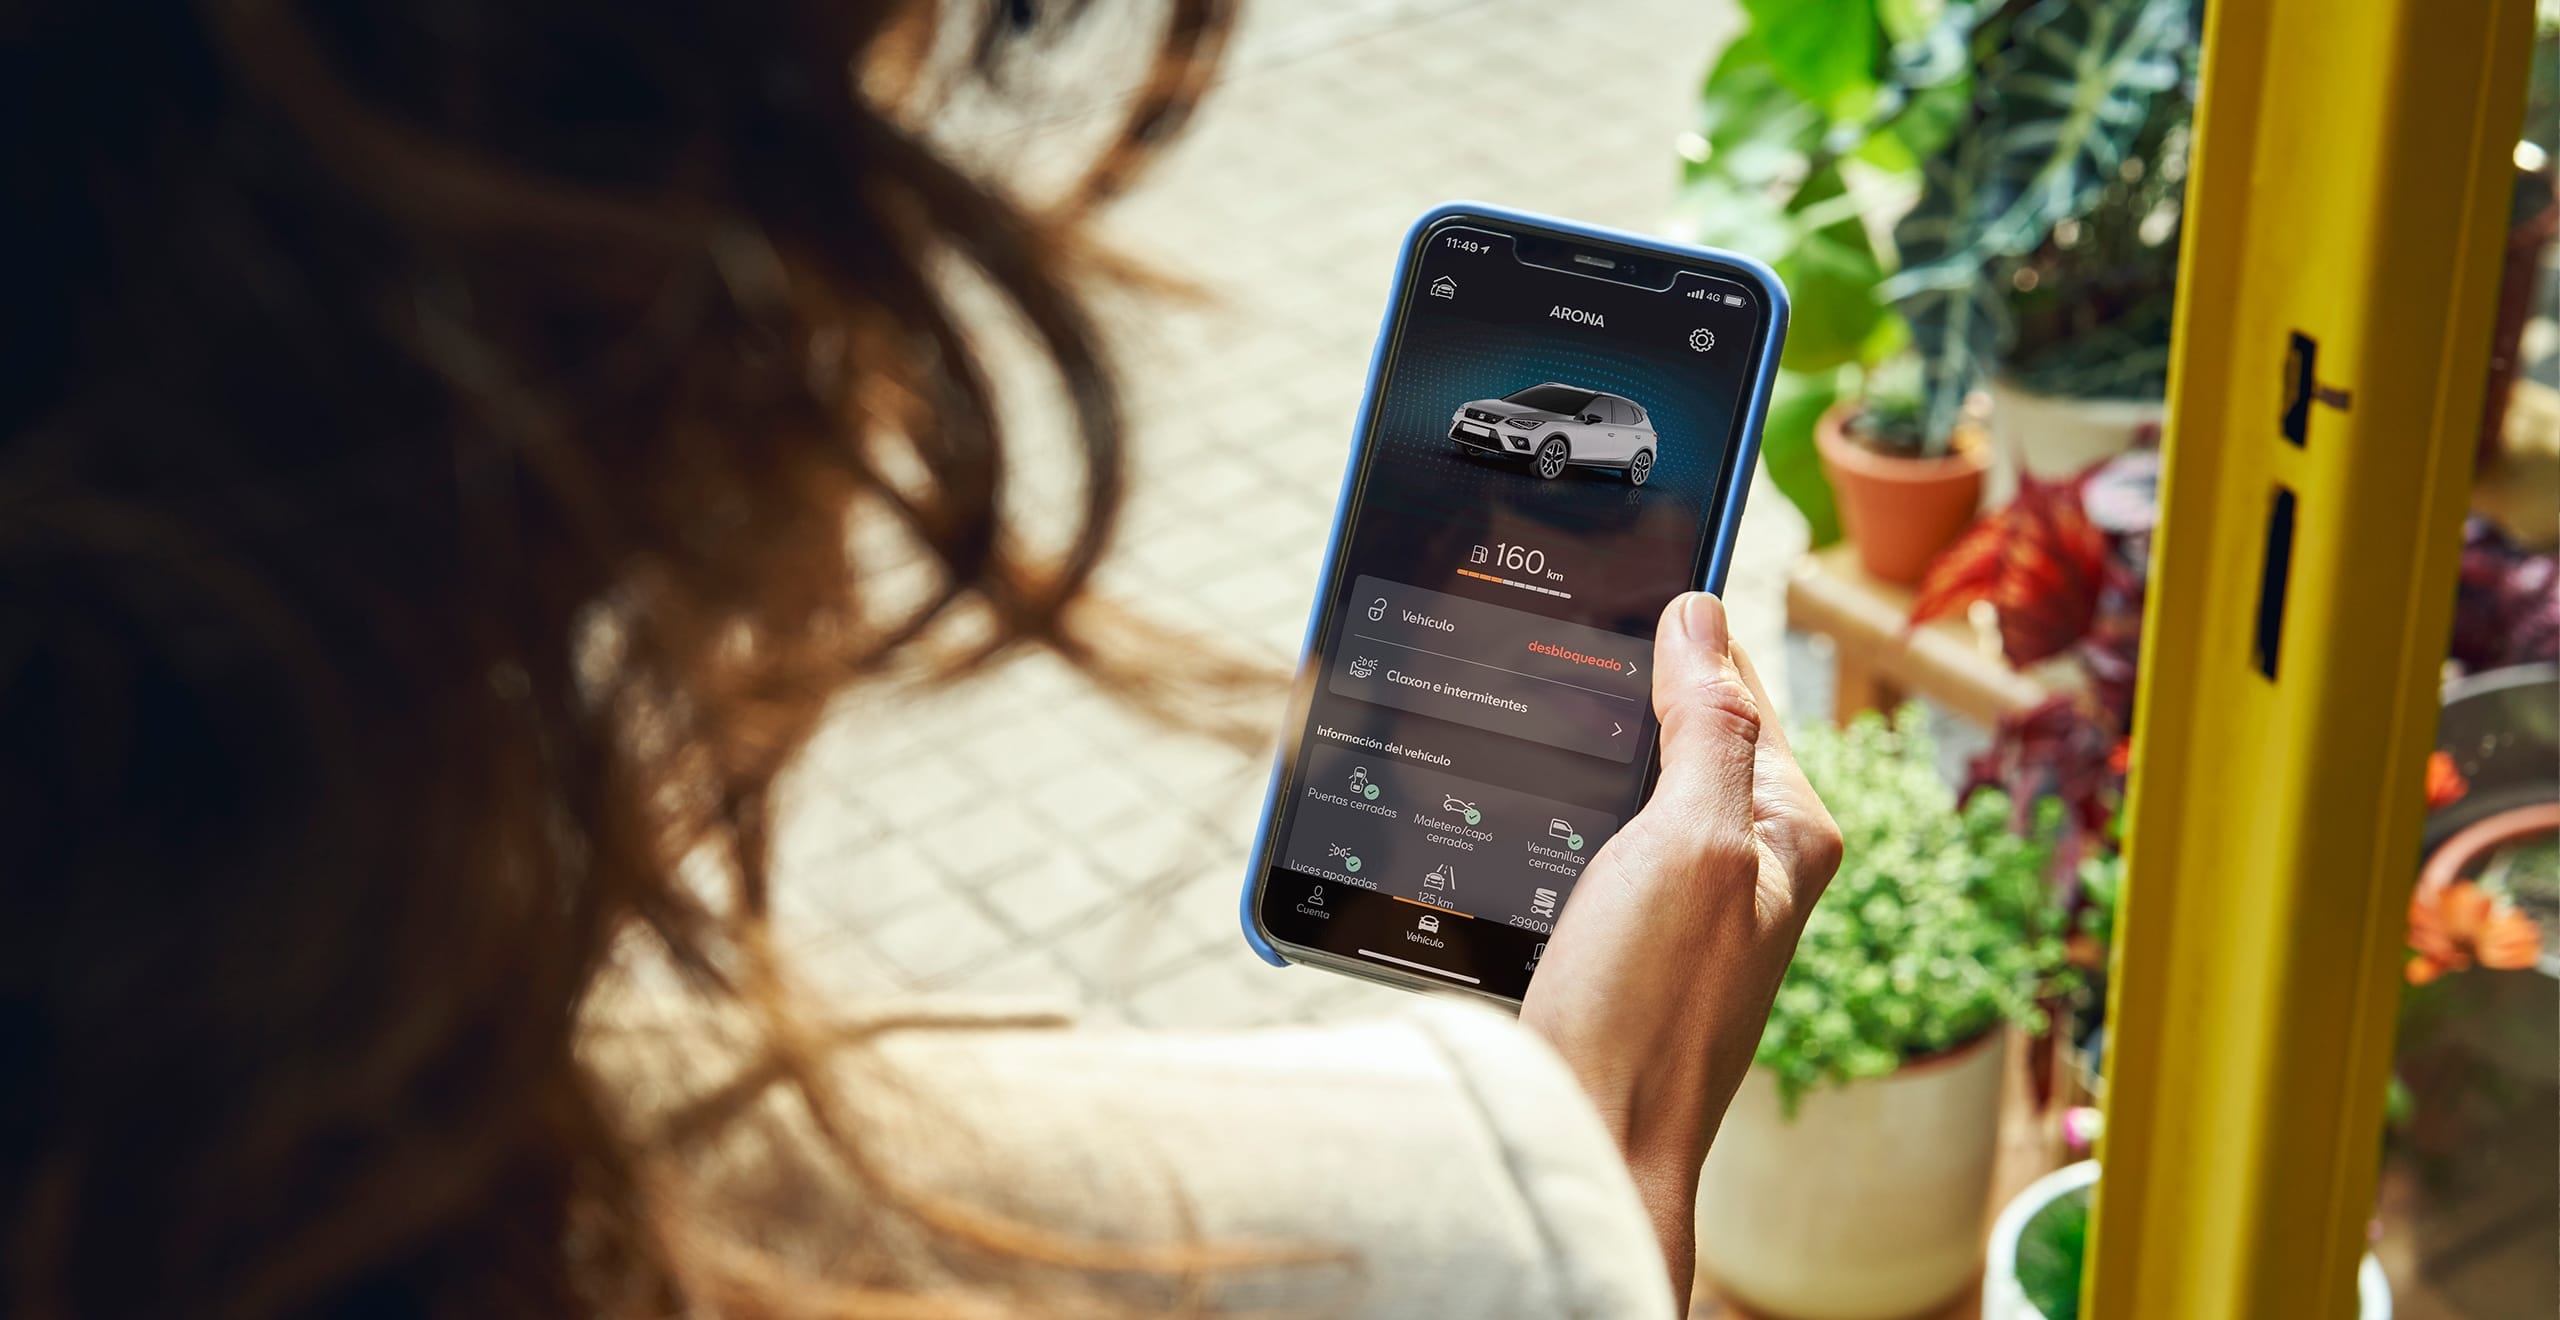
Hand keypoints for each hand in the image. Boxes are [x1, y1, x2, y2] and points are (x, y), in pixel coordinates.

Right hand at [1518, 592, 1840, 1304]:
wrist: (1585, 1146)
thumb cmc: (1649, 1011)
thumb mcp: (1691, 844)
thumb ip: (1708, 728)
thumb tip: (1702, 614)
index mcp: (1789, 828)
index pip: (1738, 684)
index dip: (1675, 631)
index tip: (1609, 577)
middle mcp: (1747, 865)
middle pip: (1678, 732)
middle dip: (1616, 692)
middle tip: (1538, 644)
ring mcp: (1683, 907)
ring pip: (1624, 787)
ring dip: (1574, 758)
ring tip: (1515, 716)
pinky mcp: (1623, 943)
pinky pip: (1590, 844)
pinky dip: (1550, 817)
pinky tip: (1505, 808)